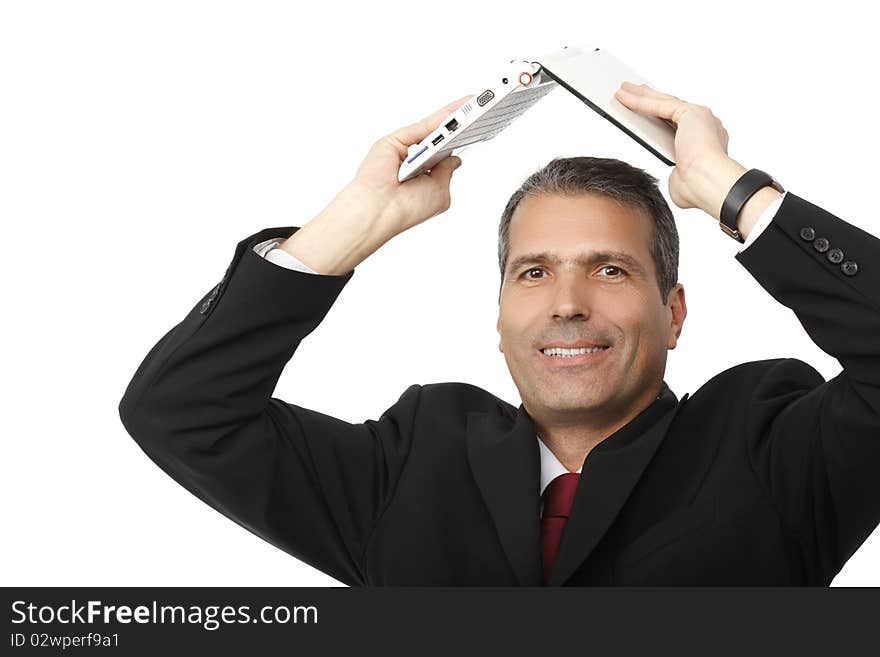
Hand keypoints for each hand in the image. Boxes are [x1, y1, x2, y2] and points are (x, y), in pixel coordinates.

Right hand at [278, 95, 471, 275]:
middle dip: (463, 126)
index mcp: (425, 177)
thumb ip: (447, 172)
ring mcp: (406, 149)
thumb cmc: (405, 208)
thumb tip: (455, 157)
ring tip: (479, 103)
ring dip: (456, 116)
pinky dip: (442, 118)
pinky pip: (424, 126)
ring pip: (434, 129)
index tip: (485, 130)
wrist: (380, 211)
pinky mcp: (396, 140)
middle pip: (443, 138)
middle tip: (487, 110)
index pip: (448, 154)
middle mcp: (416, 161)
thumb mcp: (439, 192)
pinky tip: (460, 110)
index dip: (464, 142)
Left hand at [614, 81, 745, 216]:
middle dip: (650, 98)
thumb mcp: (682, 181)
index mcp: (706, 141)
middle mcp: (706, 125)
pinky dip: (640, 100)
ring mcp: (700, 117)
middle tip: (632, 90)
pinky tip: (624, 96)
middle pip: (670, 108)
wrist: (709, 185)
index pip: (678, 125)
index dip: (660, 117)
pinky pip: (659, 105)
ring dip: (642, 95)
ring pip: (664, 102)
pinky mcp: (690, 113)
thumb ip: (677, 173)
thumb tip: (676, 175)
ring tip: (623, 89)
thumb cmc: (700, 189)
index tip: (646, 113)